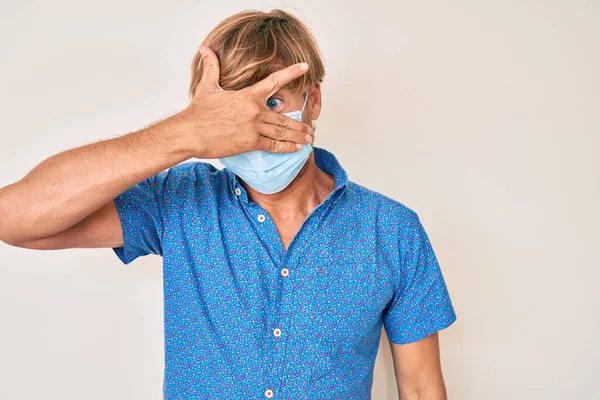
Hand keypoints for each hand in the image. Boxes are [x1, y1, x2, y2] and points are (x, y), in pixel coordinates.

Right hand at [177, 45, 313, 158]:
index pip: (274, 81)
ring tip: (308, 138)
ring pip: (282, 131)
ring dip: (297, 136)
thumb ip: (212, 67)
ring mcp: (253, 127)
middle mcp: (255, 110)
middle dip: (299, 123)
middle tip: (311, 127)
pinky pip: (274, 145)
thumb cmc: (197, 111)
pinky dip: (287, 147)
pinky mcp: (250, 142)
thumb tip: (205, 48)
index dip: (291, 72)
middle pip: (284, 116)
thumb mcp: (206, 86)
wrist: (190, 132)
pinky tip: (297, 149)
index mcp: (248, 95)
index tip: (305, 67)